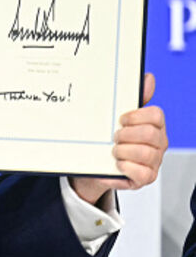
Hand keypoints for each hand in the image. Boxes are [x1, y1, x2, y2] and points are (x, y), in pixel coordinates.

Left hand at [70, 73, 168, 203]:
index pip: (156, 115)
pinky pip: (141, 173)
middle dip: (127, 134)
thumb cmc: (111, 139)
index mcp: (155, 125)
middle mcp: (158, 143)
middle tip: (115, 137)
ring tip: (114, 151)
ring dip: (123, 151)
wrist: (97, 165)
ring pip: (145, 153)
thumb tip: (148, 78)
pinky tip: (118, 164)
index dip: (136, 116)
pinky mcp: (146, 178)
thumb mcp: (119, 119)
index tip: (121, 119)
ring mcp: (154, 161)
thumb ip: (134, 100)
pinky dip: (126, 167)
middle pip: (150, 134)